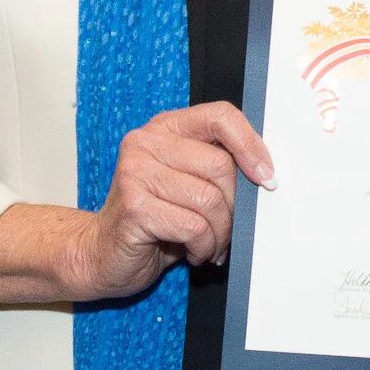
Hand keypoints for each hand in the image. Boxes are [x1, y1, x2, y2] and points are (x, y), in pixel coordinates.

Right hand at [66, 102, 274, 298]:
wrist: (102, 253)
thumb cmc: (153, 218)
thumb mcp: (188, 183)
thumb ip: (216, 168)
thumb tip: (266, 174)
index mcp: (165, 128)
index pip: (220, 116)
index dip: (251, 145)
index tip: (267, 178)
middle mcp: (146, 143)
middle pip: (221, 165)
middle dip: (234, 207)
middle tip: (227, 229)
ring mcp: (135, 173)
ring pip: (209, 200)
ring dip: (219, 232)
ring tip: (208, 243)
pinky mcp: (134, 206)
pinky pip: (193, 226)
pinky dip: (203, 246)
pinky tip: (192, 251)